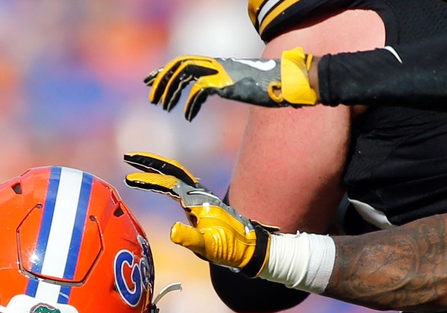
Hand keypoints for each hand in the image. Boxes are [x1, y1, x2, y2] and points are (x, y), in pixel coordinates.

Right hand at [121, 152, 274, 274]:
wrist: (251, 247)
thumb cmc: (230, 248)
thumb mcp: (209, 247)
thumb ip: (191, 239)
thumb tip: (172, 231)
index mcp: (197, 201)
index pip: (168, 184)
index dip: (148, 180)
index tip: (130, 178)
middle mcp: (199, 194)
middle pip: (171, 171)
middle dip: (149, 163)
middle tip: (128, 157)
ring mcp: (201, 197)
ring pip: (176, 175)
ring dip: (157, 168)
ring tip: (139, 164)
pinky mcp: (202, 204)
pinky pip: (180, 184)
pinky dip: (167, 178)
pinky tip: (161, 181)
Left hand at [146, 48, 318, 119]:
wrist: (295, 81)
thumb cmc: (276, 85)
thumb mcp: (247, 84)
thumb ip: (232, 84)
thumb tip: (227, 89)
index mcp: (222, 65)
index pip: (187, 62)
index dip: (166, 70)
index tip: (151, 80)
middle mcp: (221, 65)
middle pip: (181, 64)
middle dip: (162, 79)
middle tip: (151, 96)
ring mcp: (224, 72)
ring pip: (186, 72)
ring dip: (171, 88)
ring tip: (162, 106)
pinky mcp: (230, 82)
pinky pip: (201, 89)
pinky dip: (191, 103)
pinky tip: (188, 116)